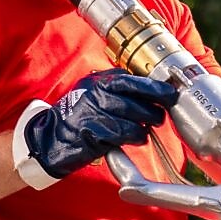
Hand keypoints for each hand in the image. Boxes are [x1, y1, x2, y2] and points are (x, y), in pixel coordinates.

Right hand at [13, 69, 176, 188]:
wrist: (49, 137)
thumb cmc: (77, 116)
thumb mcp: (93, 92)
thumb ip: (118, 88)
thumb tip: (151, 90)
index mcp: (100, 81)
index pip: (134, 80)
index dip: (156, 88)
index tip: (170, 93)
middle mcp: (98, 93)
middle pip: (139, 99)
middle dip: (155, 109)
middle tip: (159, 116)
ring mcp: (96, 112)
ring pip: (136, 118)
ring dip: (145, 126)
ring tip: (144, 130)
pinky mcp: (96, 132)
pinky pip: (126, 134)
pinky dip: (135, 137)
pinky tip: (134, 138)